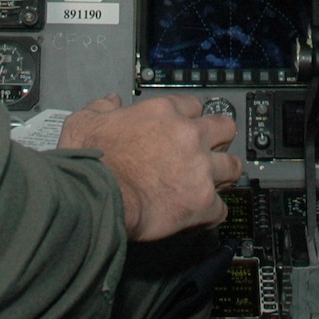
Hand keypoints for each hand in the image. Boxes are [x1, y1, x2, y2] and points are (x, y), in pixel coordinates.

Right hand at [59, 93, 241, 241]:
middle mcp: (188, 135)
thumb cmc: (91, 164)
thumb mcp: (85, 122)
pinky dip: (213, 213)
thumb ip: (101, 107)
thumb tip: (111, 102)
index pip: (193, 105)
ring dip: (225, 175)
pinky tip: (202, 216)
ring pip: (233, 166)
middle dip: (220, 139)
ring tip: (215, 184)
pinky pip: (222, 208)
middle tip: (209, 151)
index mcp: (163, 112)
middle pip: (225, 128)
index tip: (186, 128)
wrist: (96, 198)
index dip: (190, 118)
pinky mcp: (202, 201)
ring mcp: (199, 168)